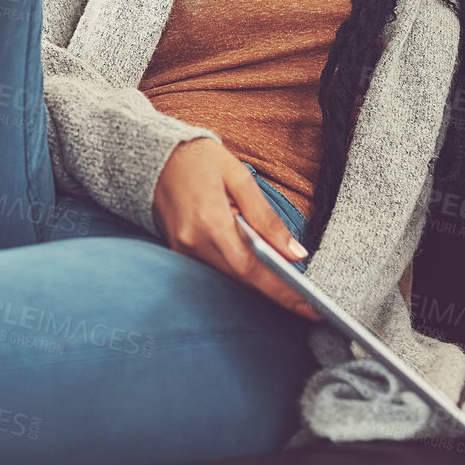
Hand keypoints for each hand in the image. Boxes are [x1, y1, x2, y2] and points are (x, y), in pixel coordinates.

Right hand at [152, 137, 320, 320]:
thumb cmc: (199, 160)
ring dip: (259, 286)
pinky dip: (240, 274)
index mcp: (211, 222)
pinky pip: (215, 271)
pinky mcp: (179, 252)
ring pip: (229, 279)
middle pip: (242, 280)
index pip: (252, 268)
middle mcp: (193, 243)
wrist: (154, 155)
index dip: (282, 292)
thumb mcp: (240, 178)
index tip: (309, 308)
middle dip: (277, 294)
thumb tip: (295, 253)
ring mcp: (182, 251)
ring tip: (291, 291)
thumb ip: (267, 218)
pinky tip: (260, 274)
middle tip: (309, 305)